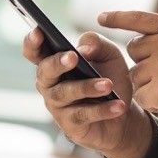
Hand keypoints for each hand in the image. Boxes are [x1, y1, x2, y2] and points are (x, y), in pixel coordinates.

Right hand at [23, 27, 150, 157]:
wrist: (124, 111)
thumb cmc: (110, 77)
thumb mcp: (108, 55)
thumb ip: (96, 44)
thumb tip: (83, 49)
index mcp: (55, 63)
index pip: (35, 52)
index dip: (32, 42)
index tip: (38, 31)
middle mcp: (50, 84)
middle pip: (45, 72)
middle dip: (57, 63)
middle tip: (73, 57)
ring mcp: (58, 106)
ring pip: (65, 94)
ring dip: (86, 87)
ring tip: (108, 84)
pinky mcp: (70, 126)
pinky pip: (83, 115)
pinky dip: (103, 109)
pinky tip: (119, 105)